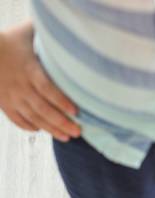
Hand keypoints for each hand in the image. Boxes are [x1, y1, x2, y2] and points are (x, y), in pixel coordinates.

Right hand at [0, 21, 80, 140]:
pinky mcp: (3, 103)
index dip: (61, 101)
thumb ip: (48, 37)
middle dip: (62, 123)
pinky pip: (17, 120)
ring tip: (67, 137)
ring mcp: (10, 96)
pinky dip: (30, 127)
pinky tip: (42, 130)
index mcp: (28, 69)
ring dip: (51, 129)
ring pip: (33, 118)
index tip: (77, 112)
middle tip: (78, 132)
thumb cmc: (10, 40)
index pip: (47, 88)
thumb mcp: (28, 33)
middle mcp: (20, 85)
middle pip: (43, 109)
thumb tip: (70, 34)